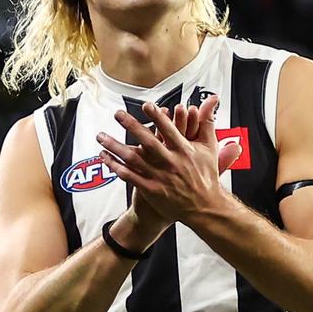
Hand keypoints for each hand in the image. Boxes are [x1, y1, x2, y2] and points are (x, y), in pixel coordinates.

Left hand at [98, 96, 241, 223]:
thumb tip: (211, 103)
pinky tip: (104, 157)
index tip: (146, 105)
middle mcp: (170, 163)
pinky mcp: (150, 190)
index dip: (157, 117)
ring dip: (115, 147)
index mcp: (184, 151)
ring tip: (101, 136)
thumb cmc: (206, 176)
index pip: (169, 130)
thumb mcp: (210, 149)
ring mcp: (159, 177)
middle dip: (131, 126)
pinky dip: (115, 166)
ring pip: (133, 159)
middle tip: (117, 114)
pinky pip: (128, 176)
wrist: (204, 208)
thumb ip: (207, 124)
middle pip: (147, 142)